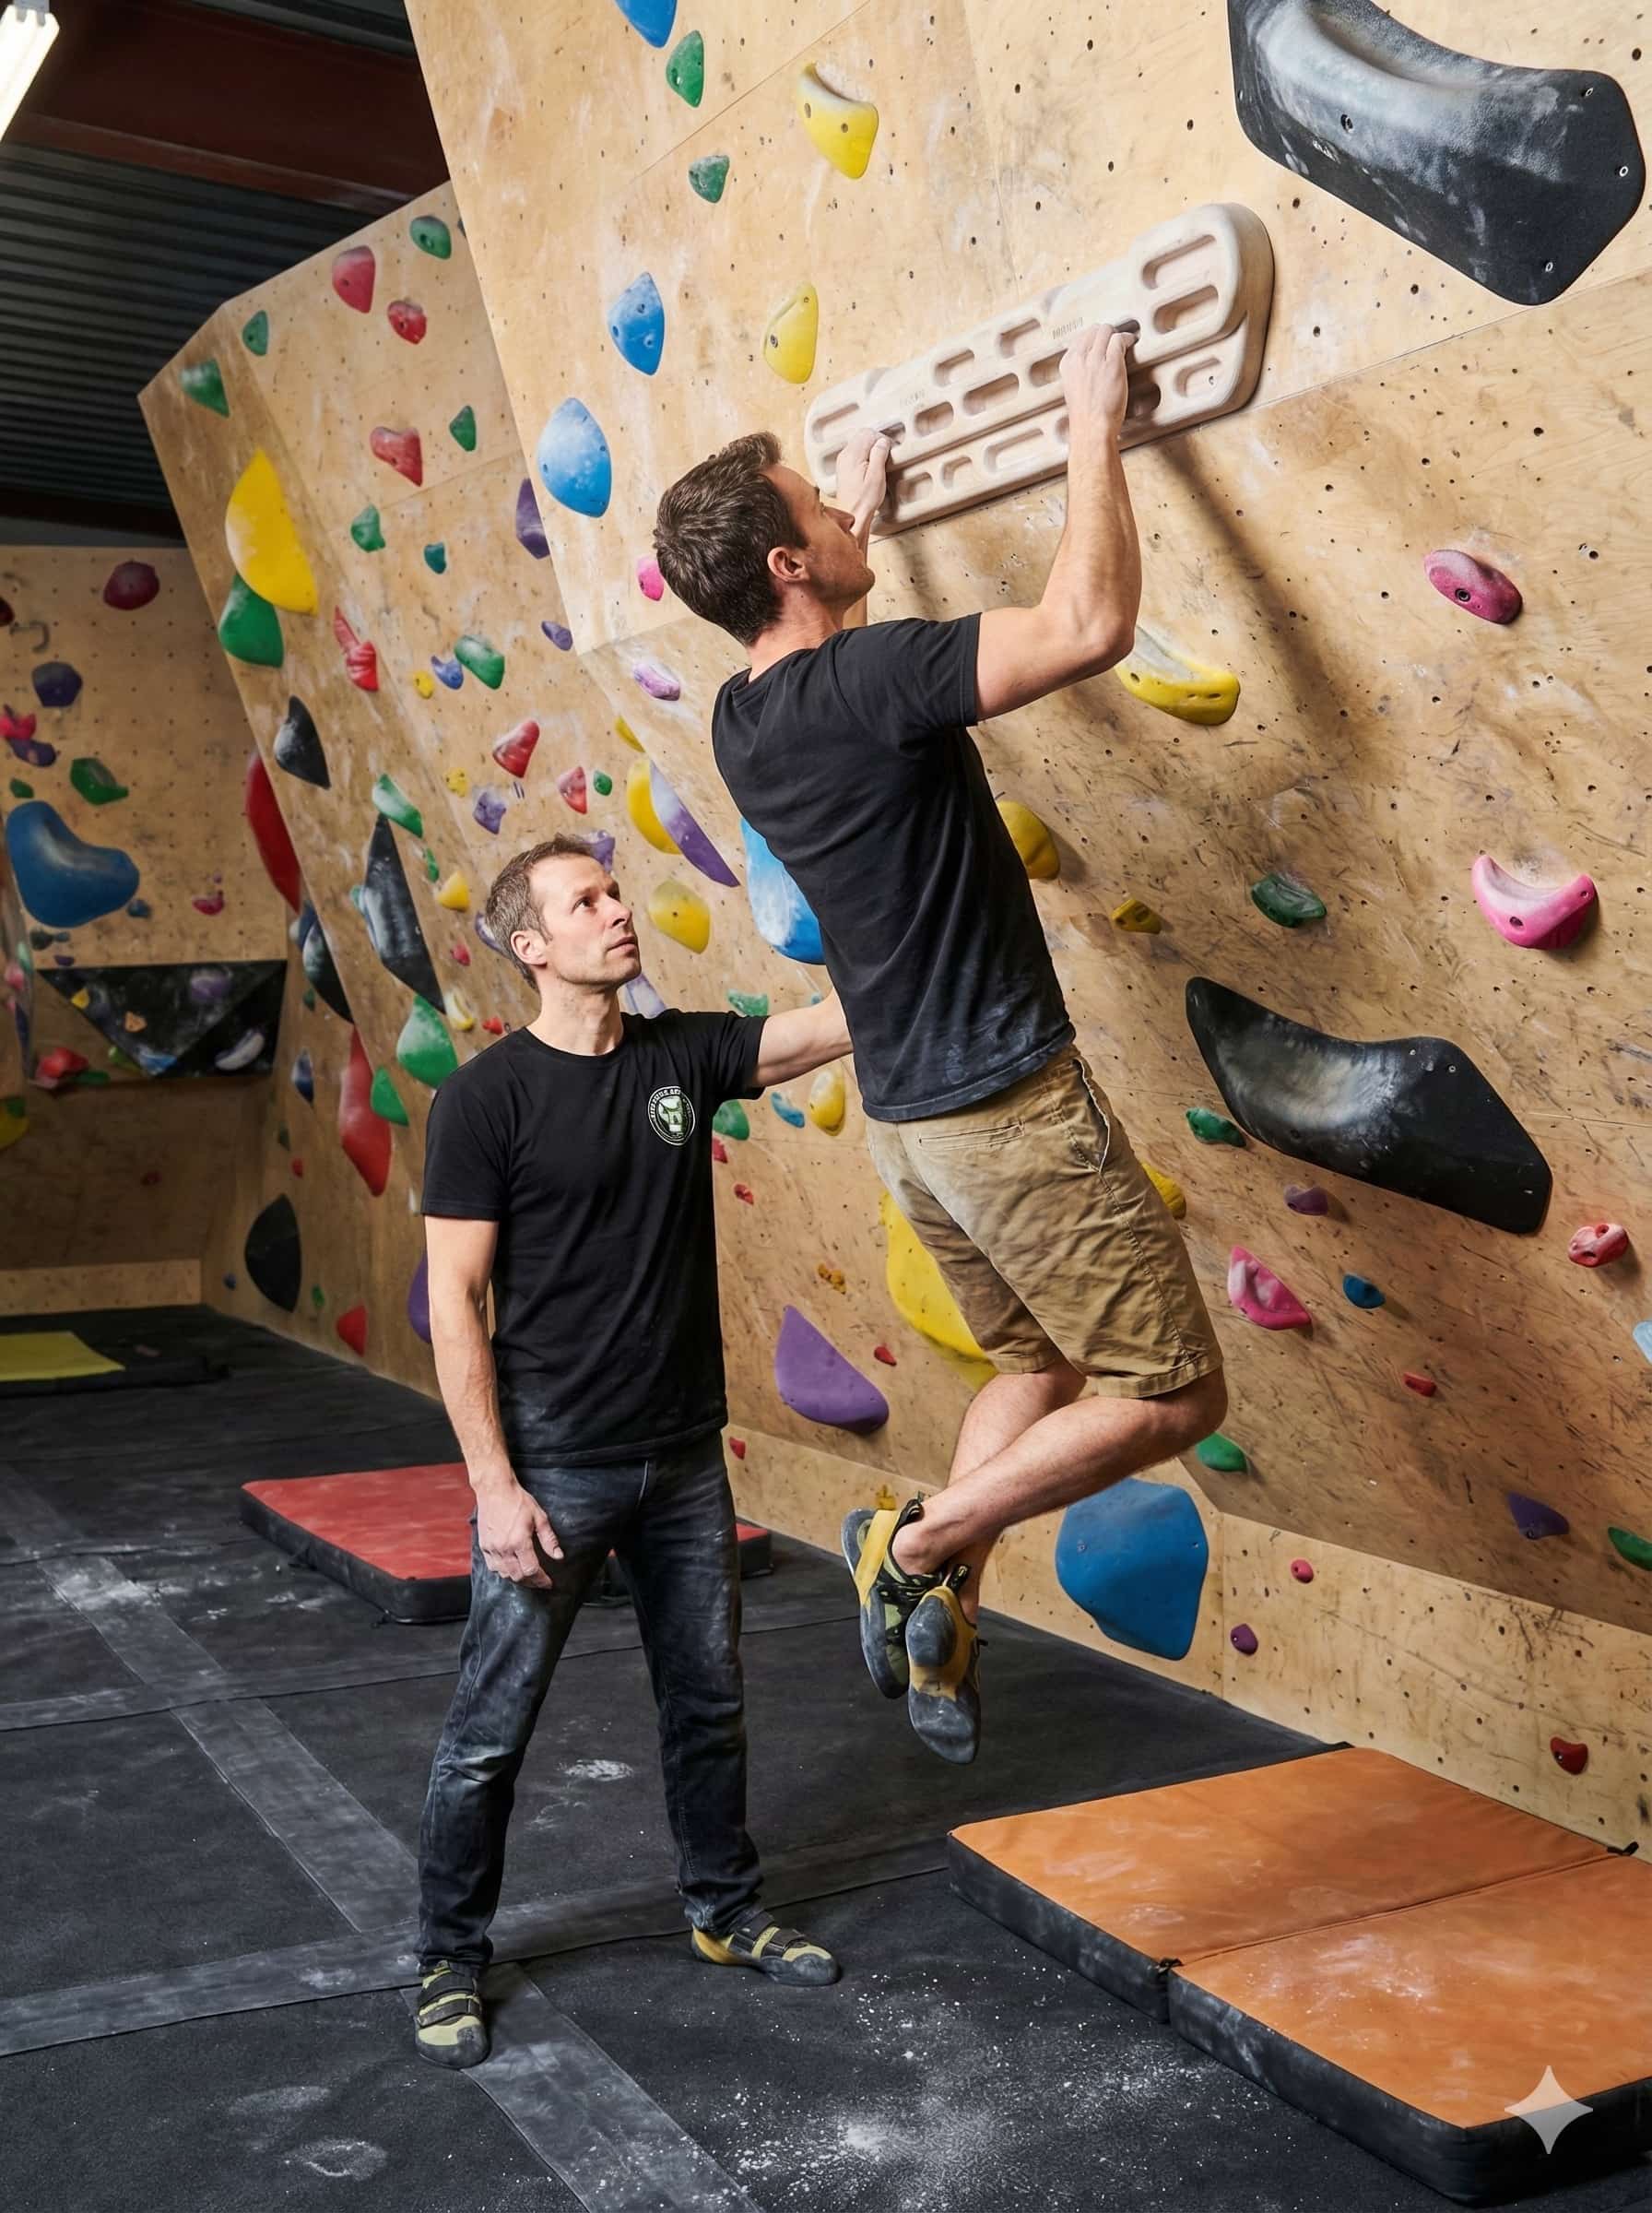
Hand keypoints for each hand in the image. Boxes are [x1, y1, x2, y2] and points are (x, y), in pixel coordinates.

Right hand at [475, 1477, 562, 1587]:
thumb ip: (549, 1539)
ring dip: (518, 1578)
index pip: (531, 1570)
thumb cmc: (518, 1501)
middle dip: (532, 1582)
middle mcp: (503, 1548)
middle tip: (541, 1581)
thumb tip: (559, 1556)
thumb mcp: (540, 1517)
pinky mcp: (484, 1546)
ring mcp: (491, 1548)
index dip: (542, 1580)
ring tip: (528, 1575)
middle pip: (518, 1576)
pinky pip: (493, 1567)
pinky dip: (504, 1571)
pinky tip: (512, 1567)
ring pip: (505, 1574)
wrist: (495, 1490)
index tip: (548, 1583)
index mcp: (519, 1541)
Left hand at [833, 427, 892, 532]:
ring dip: (870, 446)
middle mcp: (845, 455)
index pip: (868, 433)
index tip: (890, 449)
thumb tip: (883, 440)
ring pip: (858, 441)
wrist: (852, 514)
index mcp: (853, 455)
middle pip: (862, 435)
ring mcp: (842, 460)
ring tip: (879, 460)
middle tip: (886, 453)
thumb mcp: (877, 476)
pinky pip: (855, 451)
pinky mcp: (843, 466)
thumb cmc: (864, 500)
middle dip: (876, 440)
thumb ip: (879, 455)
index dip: (882, 438)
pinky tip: (870, 465)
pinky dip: (864, 453)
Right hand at [1061, 321, 1136, 443]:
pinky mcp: (1112, 363)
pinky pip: (1119, 339)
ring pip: (1106, 331)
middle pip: (1093, 331)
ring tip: (1124, 339)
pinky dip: (1127, 338)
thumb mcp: (1074, 390)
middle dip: (1105, 333)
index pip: (1080, 338)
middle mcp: (1079, 358)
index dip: (1093, 338)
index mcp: (1068, 364)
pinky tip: (1131, 341)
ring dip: (1116, 334)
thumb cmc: (1086, 417)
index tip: (1102, 341)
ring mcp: (1095, 359)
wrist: (1091, 428)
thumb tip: (1092, 363)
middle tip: (1114, 339)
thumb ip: (1080, 372)